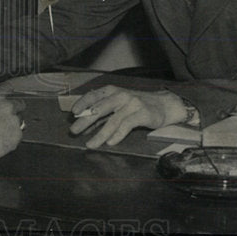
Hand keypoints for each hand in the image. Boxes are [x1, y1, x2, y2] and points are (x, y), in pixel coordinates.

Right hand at [0, 96, 23, 164]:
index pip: (8, 88)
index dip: (8, 92)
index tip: (10, 95)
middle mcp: (7, 106)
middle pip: (20, 104)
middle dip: (15, 110)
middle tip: (6, 118)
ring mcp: (14, 120)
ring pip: (19, 121)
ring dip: (13, 125)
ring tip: (0, 133)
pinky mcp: (17, 135)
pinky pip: (18, 135)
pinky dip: (12, 138)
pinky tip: (1, 141)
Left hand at [69, 84, 187, 148]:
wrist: (163, 104)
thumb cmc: (136, 106)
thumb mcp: (117, 105)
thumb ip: (101, 114)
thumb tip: (82, 126)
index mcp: (112, 91)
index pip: (93, 95)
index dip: (82, 103)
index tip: (73, 113)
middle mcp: (121, 95)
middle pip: (99, 108)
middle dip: (85, 120)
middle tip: (73, 131)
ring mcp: (132, 104)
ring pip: (113, 120)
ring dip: (100, 134)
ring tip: (91, 144)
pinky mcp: (143, 113)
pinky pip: (127, 125)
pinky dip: (117, 135)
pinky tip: (110, 143)